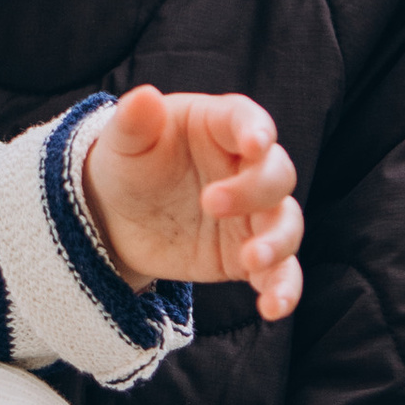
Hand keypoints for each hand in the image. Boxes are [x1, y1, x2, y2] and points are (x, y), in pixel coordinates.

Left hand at [81, 87, 301, 320]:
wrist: (116, 217)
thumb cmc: (127, 163)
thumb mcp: (122, 142)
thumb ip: (134, 121)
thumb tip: (144, 97)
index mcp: (219, 126)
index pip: (248, 121)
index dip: (256, 131)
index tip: (256, 144)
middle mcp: (247, 168)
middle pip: (277, 174)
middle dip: (255, 189)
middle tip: (210, 204)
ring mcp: (253, 214)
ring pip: (288, 223)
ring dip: (278, 242)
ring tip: (251, 260)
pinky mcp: (248, 254)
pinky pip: (280, 272)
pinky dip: (283, 290)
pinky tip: (272, 308)